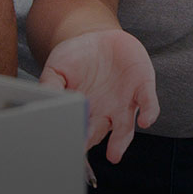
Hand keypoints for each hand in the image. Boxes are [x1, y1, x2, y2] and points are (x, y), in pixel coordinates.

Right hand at [39, 29, 159, 162]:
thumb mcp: (57, 68)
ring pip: (125, 128)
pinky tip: (145, 121)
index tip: (68, 141)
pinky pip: (148, 104)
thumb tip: (44, 102)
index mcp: (83, 112)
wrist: (97, 39)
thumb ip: (50, 86)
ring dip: (121, 141)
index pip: (78, 130)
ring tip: (114, 154)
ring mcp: (124, 103)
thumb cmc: (74, 58)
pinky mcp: (143, 88)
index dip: (74, 136)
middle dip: (92, 140)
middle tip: (84, 145)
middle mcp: (104, 114)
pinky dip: (149, 113)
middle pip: (99, 133)